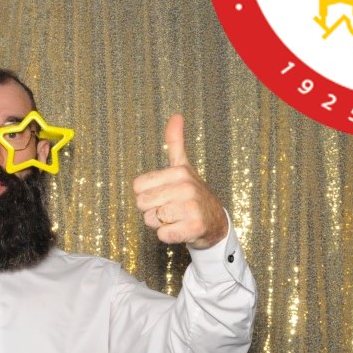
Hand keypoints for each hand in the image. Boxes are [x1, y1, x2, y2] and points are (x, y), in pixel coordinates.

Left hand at [133, 115, 229, 247]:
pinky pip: (162, 235)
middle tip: (170, 208)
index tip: (163, 193)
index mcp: (179, 172)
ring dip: (160, 223)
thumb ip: (175, 142)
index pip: (137, 187)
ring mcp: (191, 208)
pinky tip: (181, 228)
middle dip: (152, 210)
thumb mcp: (183, 166)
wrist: (215, 221)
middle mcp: (186, 188)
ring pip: (151, 220)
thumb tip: (176, 116)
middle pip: (142, 204)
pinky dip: (169, 236)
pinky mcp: (193, 228)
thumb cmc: (192, 193)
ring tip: (176, 218)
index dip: (147, 193)